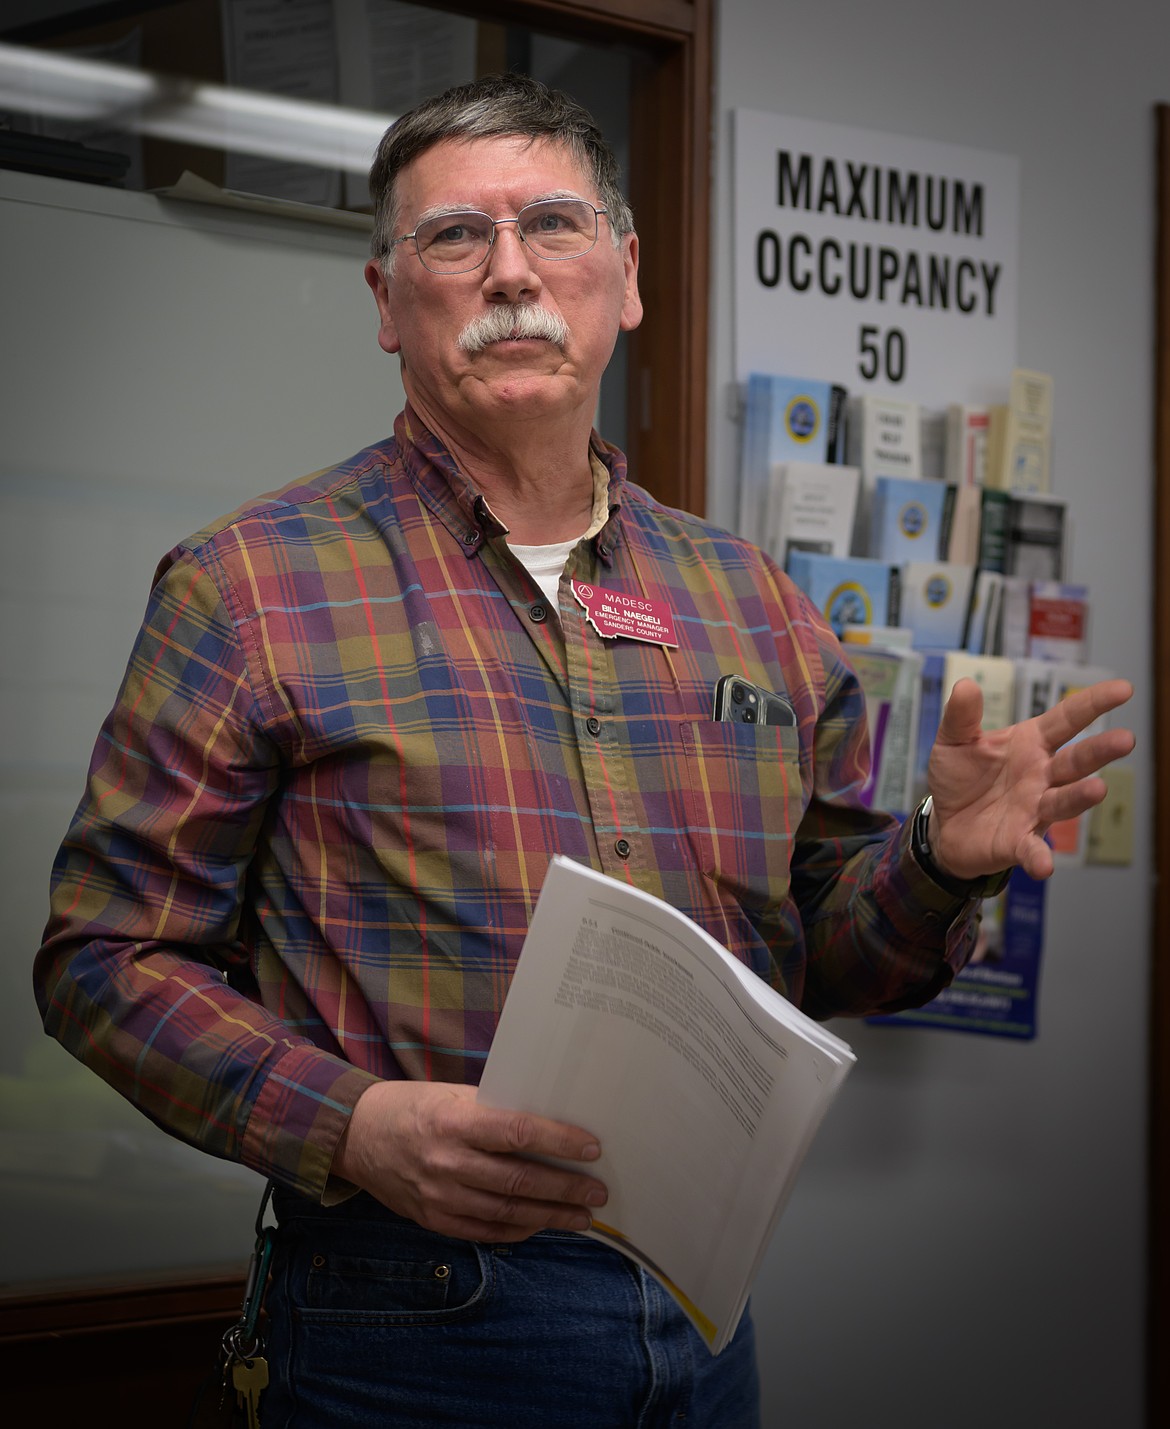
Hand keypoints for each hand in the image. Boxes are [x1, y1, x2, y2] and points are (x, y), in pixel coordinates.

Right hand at [333, 1080, 607, 1241]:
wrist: (356, 1135)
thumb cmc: (413, 1106)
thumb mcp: (452, 1094)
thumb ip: (495, 1109)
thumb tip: (549, 1119)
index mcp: (453, 1121)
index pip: (516, 1132)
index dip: (558, 1141)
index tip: (591, 1147)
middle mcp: (446, 1162)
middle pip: (518, 1179)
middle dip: (565, 1188)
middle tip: (598, 1192)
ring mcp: (439, 1196)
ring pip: (506, 1211)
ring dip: (550, 1216)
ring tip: (582, 1216)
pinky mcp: (433, 1219)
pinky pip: (484, 1230)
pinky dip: (518, 1229)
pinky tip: (541, 1224)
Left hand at [926, 676, 1134, 881]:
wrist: (945, 824)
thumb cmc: (959, 778)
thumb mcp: (953, 741)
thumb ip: (961, 716)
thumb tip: (964, 684)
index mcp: (1030, 743)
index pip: (1067, 719)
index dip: (1094, 703)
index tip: (1124, 689)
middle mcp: (1042, 775)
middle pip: (1076, 760)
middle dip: (1100, 750)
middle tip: (1125, 739)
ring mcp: (1035, 809)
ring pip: (1064, 801)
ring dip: (1081, 796)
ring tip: (1098, 788)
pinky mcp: (1018, 841)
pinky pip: (1032, 849)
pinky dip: (1039, 857)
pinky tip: (1044, 865)